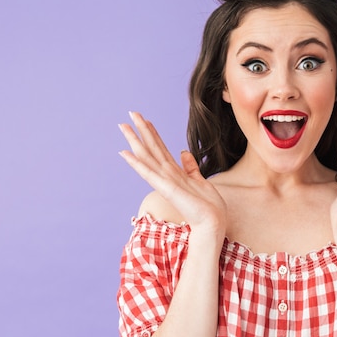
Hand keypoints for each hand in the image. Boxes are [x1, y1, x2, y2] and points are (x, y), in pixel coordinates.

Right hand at [118, 112, 225, 232]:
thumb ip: (190, 167)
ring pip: (147, 156)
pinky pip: (149, 173)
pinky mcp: (167, 189)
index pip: (161, 149)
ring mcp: (165, 182)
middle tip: (130, 113)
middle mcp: (167, 175)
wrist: (212, 223)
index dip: (153, 133)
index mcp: (175, 173)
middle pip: (151, 148)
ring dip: (135, 141)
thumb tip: (184, 152)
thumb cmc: (208, 206)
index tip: (145, 119)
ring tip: (124, 126)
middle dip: (141, 131)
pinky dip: (137, 163)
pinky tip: (126, 153)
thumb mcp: (200, 180)